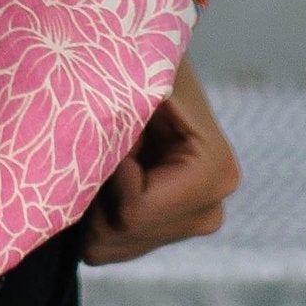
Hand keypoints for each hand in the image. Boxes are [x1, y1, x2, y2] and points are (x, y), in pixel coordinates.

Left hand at [81, 55, 240, 261]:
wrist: (138, 61)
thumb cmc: (134, 59)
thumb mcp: (132, 77)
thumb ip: (123, 114)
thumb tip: (104, 158)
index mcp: (214, 172)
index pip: (135, 211)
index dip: (107, 172)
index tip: (110, 129)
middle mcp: (209, 209)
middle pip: (123, 233)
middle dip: (97, 189)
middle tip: (100, 140)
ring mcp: (186, 226)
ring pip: (110, 245)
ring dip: (91, 197)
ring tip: (104, 152)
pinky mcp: (161, 234)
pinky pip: (106, 247)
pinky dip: (91, 211)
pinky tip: (102, 172)